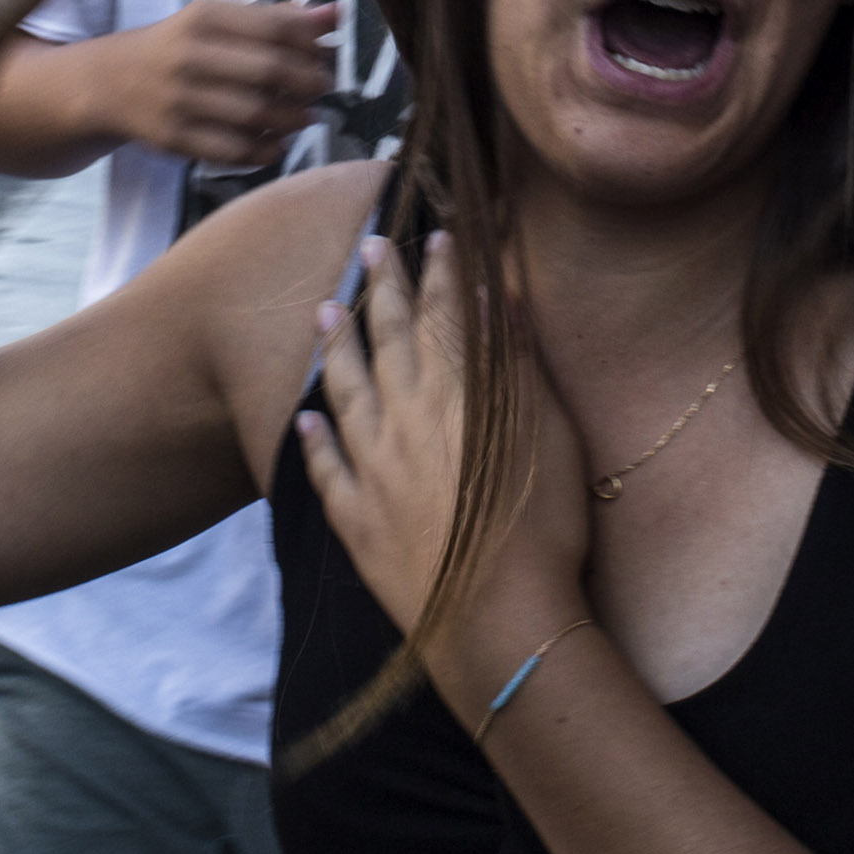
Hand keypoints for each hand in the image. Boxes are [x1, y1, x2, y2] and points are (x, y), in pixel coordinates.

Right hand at [109, 0, 337, 166]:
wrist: (107, 83)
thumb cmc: (178, 46)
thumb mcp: (216, 20)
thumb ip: (276, 17)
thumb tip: (335, 14)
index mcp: (203, 17)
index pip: (276, 28)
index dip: (313, 44)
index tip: (325, 54)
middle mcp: (188, 55)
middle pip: (271, 71)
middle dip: (310, 83)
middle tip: (321, 88)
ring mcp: (178, 100)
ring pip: (256, 115)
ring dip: (295, 119)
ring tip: (306, 116)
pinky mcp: (173, 138)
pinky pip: (233, 151)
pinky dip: (267, 150)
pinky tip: (279, 142)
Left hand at [300, 234, 590, 691]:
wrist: (497, 618)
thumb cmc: (542, 525)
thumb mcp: (548, 432)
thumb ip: (517, 362)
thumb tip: (499, 296)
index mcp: (455, 392)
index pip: (446, 314)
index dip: (442, 271)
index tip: (437, 235)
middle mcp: (404, 418)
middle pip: (390, 338)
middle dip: (384, 288)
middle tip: (370, 245)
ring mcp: (372, 468)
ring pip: (345, 390)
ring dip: (337, 346)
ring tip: (325, 310)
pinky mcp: (356, 518)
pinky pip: (325, 467)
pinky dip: (313, 438)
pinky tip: (305, 418)